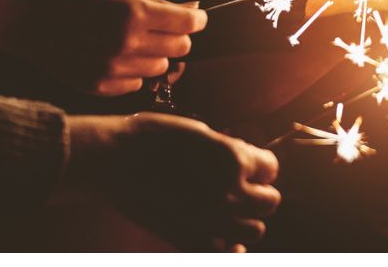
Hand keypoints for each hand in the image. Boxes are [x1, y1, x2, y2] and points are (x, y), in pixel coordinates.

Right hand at [5, 0, 206, 96]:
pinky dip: (133, 71)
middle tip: (161, 28)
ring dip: (155, 55)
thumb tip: (193, 8)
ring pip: (160, 68)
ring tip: (132, 41)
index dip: (196, 19)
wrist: (29, 19)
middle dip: (176, 36)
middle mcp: (127, 43)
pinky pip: (136, 84)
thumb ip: (158, 3)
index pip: (187, 23)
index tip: (194, 17)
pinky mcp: (100, 87)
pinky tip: (114, 56)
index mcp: (134, 13)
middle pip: (180, 48)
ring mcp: (113, 68)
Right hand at [64, 112, 278, 250]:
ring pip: (255, 230)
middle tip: (238, 191)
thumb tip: (248, 164)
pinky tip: (221, 238)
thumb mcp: (201, 132)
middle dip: (258, 196)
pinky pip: (226, 254)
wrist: (115, 158)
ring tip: (227, 212)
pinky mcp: (190, 238)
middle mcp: (230, 191)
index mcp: (235, 158)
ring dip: (245, 222)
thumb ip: (231, 150)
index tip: (249, 169)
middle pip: (270, 203)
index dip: (261, 168)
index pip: (272, 168)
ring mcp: (212, 218)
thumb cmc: (154, 137)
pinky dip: (228, 248)